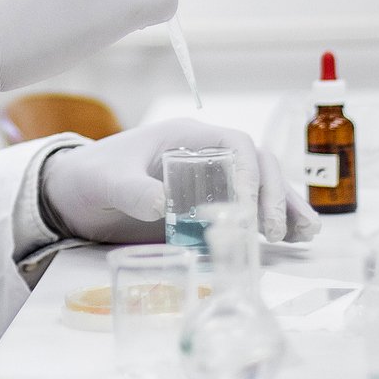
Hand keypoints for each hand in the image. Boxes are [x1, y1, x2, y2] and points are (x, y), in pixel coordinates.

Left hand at [40, 119, 320, 244]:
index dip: (250, 170)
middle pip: (258, 165)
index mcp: (185, 138)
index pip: (235, 143)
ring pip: (261, 185)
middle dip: (274, 194)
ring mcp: (210, 179)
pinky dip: (271, 221)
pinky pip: (248, 207)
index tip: (251, 203)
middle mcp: (205, 154)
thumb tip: (161, 204)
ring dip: (284, 207)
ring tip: (305, 235)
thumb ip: (131, 190)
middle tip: (278, 231)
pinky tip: (291, 240)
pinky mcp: (208, 204)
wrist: (73, 193)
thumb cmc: (90, 177)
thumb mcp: (106, 182)